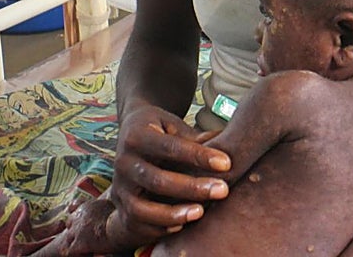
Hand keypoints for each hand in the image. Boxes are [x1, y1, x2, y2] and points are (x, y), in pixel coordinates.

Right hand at [108, 103, 230, 242]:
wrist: (129, 142)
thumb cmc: (159, 133)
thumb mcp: (172, 126)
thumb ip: (196, 138)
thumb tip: (233, 143)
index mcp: (135, 136)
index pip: (168, 147)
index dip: (198, 156)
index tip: (226, 163)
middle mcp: (122, 162)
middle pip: (156, 180)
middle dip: (191, 187)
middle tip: (222, 190)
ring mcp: (119, 188)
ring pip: (142, 208)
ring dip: (173, 213)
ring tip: (201, 211)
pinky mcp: (121, 208)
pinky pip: (139, 224)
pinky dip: (161, 227)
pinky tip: (184, 224)